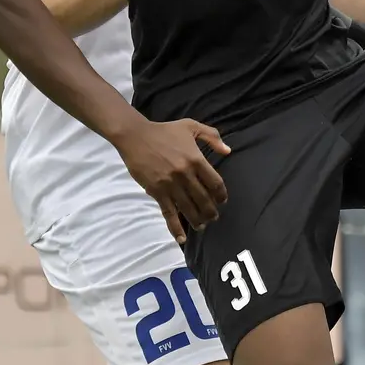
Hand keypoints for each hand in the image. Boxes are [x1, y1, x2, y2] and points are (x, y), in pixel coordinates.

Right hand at [116, 118, 230, 243]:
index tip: (222, 200)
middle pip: (204, 199)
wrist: (136, 136)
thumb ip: (212, 136)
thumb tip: (228, 151)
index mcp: (196, 159)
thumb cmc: (164, 130)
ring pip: (189, 209)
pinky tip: (182, 238)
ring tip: (202, 225)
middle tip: (213, 217)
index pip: (215, 183)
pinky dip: (176, 228)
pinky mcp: (157, 191)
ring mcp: (171, 185)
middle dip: (211, 211)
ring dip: (198, 220)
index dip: (221, 195)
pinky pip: (169, 214)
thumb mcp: (191, 126)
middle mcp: (185, 174)